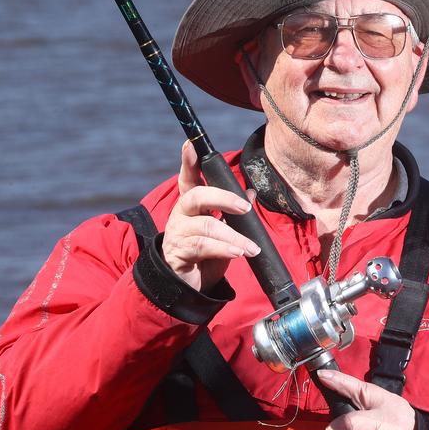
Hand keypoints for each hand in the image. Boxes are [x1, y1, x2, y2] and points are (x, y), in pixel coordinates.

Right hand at [161, 141, 259, 292]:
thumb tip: (250, 191)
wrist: (189, 285)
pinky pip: (203, 246)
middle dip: (223, 198)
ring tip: (251, 248)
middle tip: (245, 207)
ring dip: (234, 237)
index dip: (189, 161)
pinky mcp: (179, 252)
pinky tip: (239, 253)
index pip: (189, 178)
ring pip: (206, 226)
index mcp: (192, 204)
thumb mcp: (225, 230)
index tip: (191, 144)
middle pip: (197, 195)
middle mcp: (181, 214)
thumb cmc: (206, 253)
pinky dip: (224, 249)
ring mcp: (177, 233)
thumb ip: (234, 211)